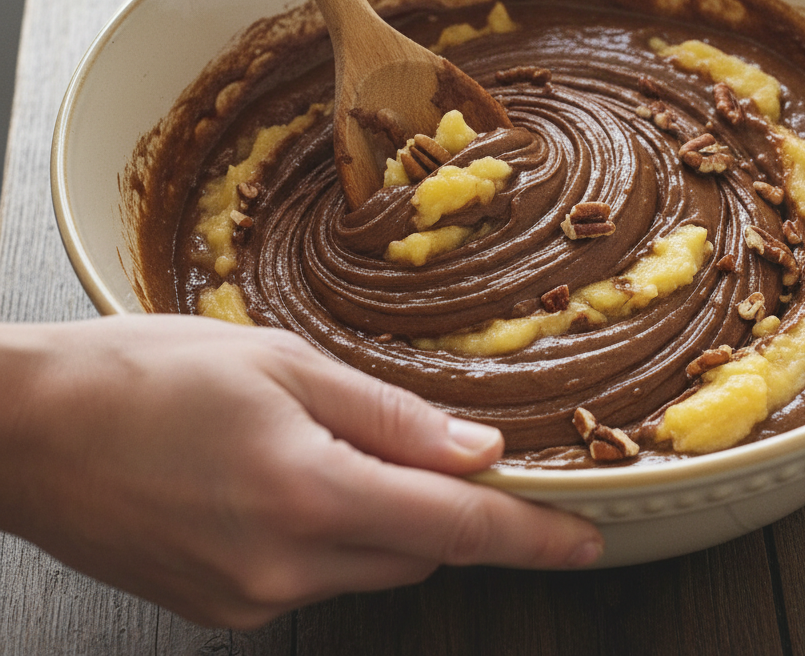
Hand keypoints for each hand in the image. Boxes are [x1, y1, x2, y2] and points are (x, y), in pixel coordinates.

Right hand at [0, 316, 602, 628]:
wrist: (31, 430)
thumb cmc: (147, 375)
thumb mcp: (283, 364)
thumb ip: (389, 416)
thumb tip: (475, 450)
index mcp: (310, 494)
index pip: (457, 527)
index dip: (531, 536)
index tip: (582, 541)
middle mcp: (284, 566)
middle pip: (418, 550)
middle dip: (443, 503)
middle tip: (429, 445)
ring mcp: (248, 598)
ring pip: (369, 564)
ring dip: (384, 514)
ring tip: (329, 445)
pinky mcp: (220, 608)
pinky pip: (314, 575)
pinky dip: (331, 531)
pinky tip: (287, 477)